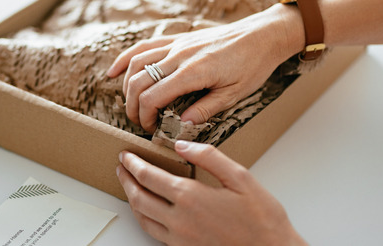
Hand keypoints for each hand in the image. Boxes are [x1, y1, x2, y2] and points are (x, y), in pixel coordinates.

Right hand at [107, 5, 301, 131]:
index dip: (145, 116)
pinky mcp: (177, 38)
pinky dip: (125, 58)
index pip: (153, 96)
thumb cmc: (253, 65)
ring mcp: (176, 44)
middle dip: (132, 105)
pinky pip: (144, 46)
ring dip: (126, 85)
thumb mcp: (234, 94)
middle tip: (139, 122)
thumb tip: (180, 126)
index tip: (151, 129)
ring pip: (136, 62)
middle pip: (139, 80)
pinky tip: (114, 71)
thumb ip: (205, 110)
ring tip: (129, 104)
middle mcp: (180, 55)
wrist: (262, 35)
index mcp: (194, 71)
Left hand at [116, 141, 306, 245]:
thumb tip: (181, 145)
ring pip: (143, 218)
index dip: (133, 164)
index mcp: (190, 197)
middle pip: (139, 197)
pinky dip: (144, 218)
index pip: (149, 177)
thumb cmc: (262, 218)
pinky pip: (154, 233)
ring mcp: (180, 238)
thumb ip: (209, 157)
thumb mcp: (240, 177)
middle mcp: (179, 220)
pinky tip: (147, 211)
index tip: (126, 155)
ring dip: (131, 199)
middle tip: (120, 168)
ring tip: (128, 186)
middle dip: (126, 180)